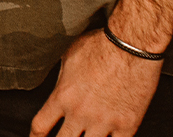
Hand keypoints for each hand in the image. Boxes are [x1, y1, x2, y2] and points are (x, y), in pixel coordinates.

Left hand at [28, 28, 162, 136]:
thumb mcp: (69, 56)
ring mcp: (104, 121)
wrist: (132, 45)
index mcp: (63, 96)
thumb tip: (58, 86)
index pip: (40, 126)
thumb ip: (61, 78)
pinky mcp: (127, 124)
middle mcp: (81, 113)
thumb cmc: (101, 45)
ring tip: (86, 136)